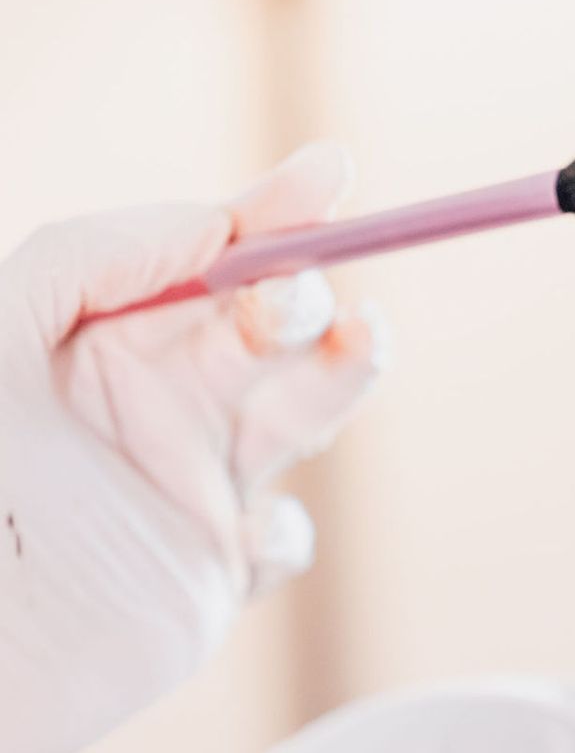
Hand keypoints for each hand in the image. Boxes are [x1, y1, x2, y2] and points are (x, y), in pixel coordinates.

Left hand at [0, 144, 385, 752]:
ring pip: (305, 414)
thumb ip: (87, 253)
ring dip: (344, 372)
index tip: (331, 176)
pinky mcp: (213, 576)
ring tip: (362, 342)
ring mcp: (191, 487)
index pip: (203, 258)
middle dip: (300, 295)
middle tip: (286, 306)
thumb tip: (212, 229)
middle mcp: (152, 404)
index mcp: (99, 337)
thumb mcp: (1, 329)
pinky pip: (282, 539)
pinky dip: (283, 529)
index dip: (270, 212)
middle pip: (269, 325)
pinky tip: (239, 535)